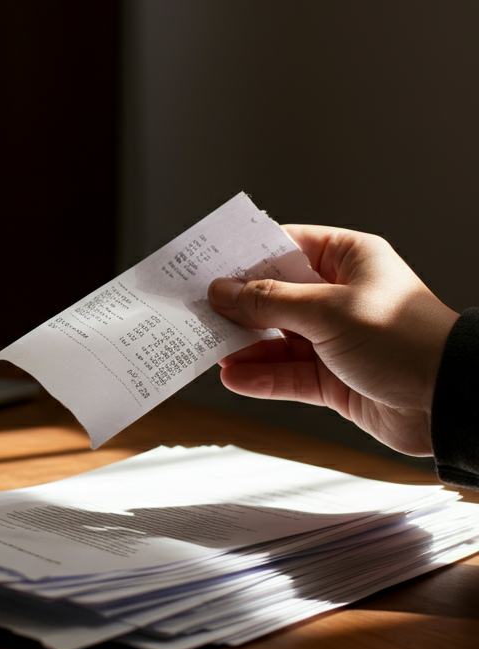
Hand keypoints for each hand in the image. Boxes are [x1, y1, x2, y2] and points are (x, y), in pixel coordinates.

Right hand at [207, 225, 458, 455]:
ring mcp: (334, 339)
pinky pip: (286, 374)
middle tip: (198, 309)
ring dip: (244, 346)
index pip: (285, 246)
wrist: (451, 401)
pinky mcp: (332, 378)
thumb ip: (268, 301)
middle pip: (274, 295)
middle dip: (237, 306)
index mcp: (348, 260)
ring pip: (275, 338)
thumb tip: (223, 291)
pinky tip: (233, 376)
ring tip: (208, 347)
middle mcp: (340, 296)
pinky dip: (260, 376)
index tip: (208, 265)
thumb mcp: (327, 310)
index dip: (245, 255)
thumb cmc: (405, 340)